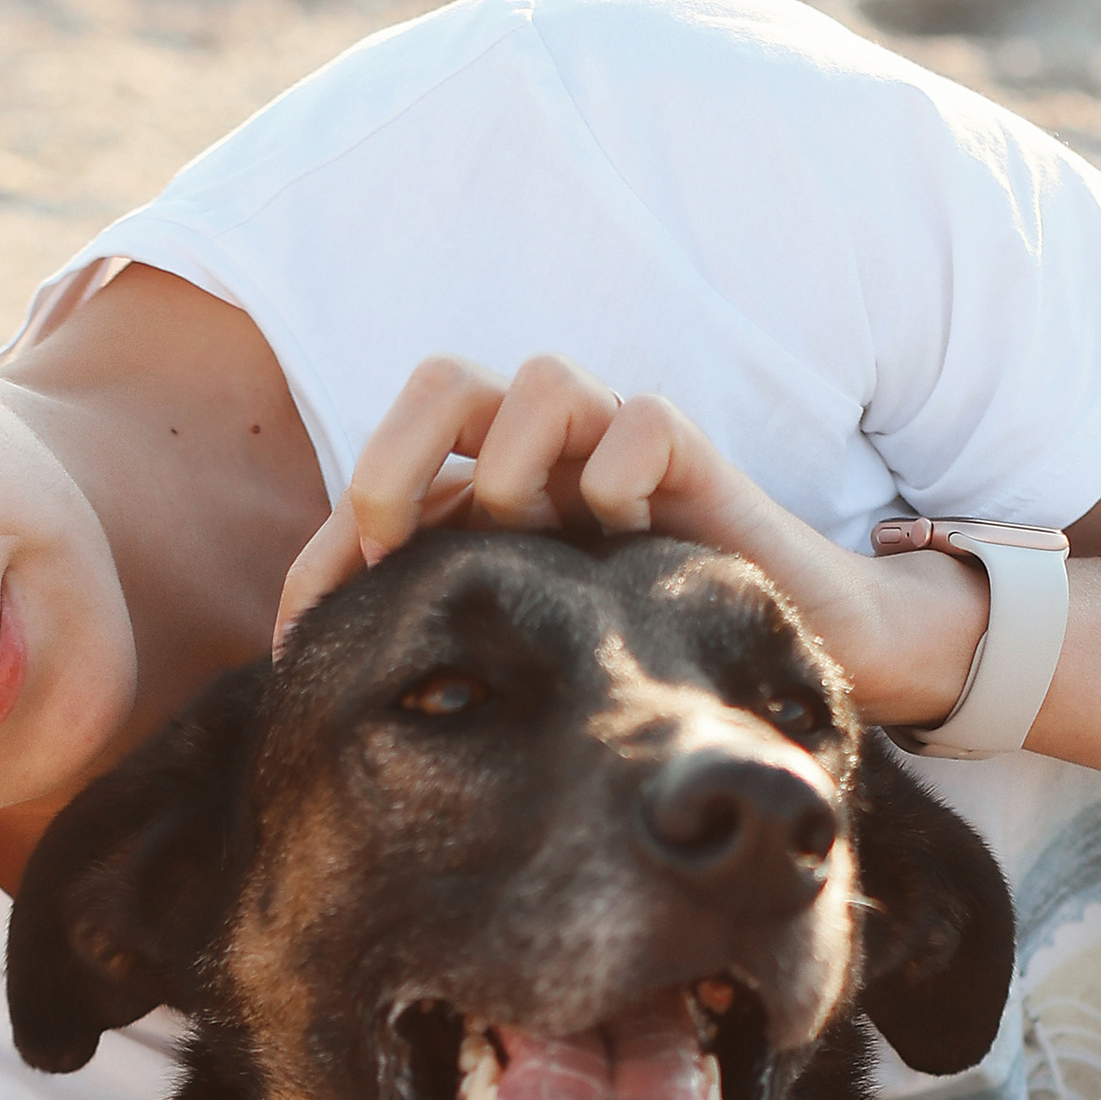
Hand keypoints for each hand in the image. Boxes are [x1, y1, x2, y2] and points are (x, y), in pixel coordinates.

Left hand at [274, 351, 989, 726]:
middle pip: (443, 385)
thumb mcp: (526, 670)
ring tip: (534, 546)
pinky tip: (621, 545)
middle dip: (396, 458)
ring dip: (517, 467)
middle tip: (392, 549)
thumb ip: (449, 670)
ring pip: (541, 382)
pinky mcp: (695, 456)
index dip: (330, 550)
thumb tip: (344, 717)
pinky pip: (642, 422)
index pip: (379, 488)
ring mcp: (617, 446)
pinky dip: (618, 480)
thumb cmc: (646, 665)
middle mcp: (544, 458)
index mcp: (486, 500)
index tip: (302, 641)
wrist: (798, 651)